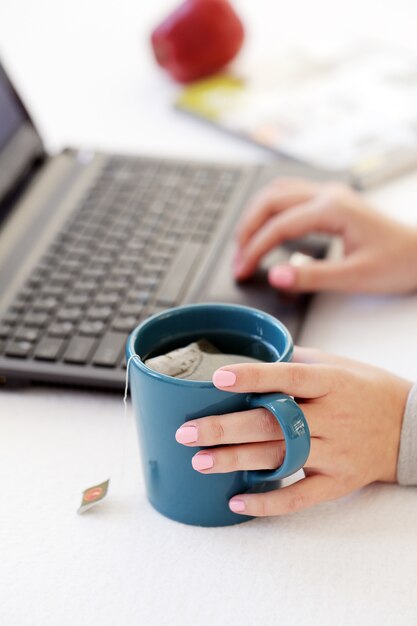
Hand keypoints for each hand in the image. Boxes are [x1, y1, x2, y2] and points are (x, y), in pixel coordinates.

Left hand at [175, 348, 411, 516]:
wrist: (412, 426)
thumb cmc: (367, 389)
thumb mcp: (337, 364)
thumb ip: (295, 360)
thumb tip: (250, 354)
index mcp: (331, 382)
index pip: (289, 377)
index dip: (254, 377)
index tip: (218, 379)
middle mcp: (333, 417)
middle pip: (274, 423)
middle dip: (227, 428)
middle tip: (187, 432)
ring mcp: (336, 453)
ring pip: (281, 458)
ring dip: (237, 462)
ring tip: (199, 461)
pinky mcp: (339, 482)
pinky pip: (301, 497)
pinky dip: (269, 503)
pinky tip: (236, 502)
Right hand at [234, 178, 416, 293]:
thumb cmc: (398, 263)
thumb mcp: (354, 277)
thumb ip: (311, 277)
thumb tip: (275, 276)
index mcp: (332, 209)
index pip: (278, 225)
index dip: (254, 248)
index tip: (241, 270)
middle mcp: (328, 195)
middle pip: (270, 201)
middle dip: (247, 229)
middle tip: (238, 258)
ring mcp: (329, 194)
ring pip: (277, 193)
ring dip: (256, 216)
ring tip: (245, 244)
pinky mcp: (331, 202)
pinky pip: (290, 197)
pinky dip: (270, 212)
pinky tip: (267, 230)